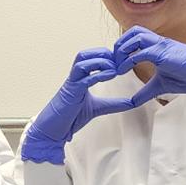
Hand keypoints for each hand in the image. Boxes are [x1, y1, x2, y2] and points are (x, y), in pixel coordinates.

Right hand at [21, 48, 134, 164]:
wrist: (53, 131)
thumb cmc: (70, 119)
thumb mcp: (98, 108)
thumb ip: (114, 104)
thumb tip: (133, 102)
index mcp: (80, 78)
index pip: (91, 58)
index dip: (106, 56)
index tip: (120, 62)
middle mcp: (74, 78)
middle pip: (85, 54)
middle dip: (103, 53)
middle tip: (118, 61)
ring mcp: (71, 84)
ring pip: (82, 60)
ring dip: (100, 60)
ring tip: (115, 68)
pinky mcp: (71, 92)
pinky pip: (84, 77)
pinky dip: (98, 74)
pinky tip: (111, 75)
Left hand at [114, 27, 185, 102]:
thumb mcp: (160, 86)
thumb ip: (145, 91)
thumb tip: (132, 102)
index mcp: (158, 46)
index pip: (135, 37)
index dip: (122, 48)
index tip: (114, 64)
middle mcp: (159, 42)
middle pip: (132, 31)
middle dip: (119, 45)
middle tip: (112, 62)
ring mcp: (162, 45)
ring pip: (135, 36)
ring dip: (122, 50)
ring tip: (116, 66)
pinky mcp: (165, 53)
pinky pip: (142, 51)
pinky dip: (129, 60)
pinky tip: (122, 71)